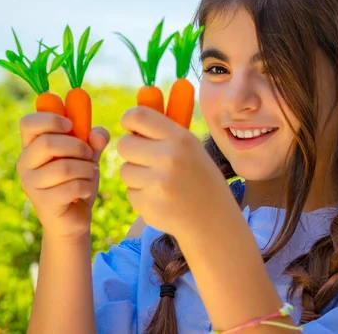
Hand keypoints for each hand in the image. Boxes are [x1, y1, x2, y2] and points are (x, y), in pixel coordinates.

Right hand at [16, 112, 109, 241]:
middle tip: (89, 154)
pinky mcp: (43, 202)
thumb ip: (94, 141)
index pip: (28, 123)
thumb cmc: (76, 181)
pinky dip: (86, 187)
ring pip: (63, 167)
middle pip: (47, 143)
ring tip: (90, 174)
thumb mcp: (88, 156)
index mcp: (31, 146)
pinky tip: (85, 192)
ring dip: (86, 169)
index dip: (50, 119)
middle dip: (77, 146)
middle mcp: (25, 163)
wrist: (73, 220)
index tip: (71, 125)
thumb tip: (97, 134)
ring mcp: (31, 184)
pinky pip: (71, 187)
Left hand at [117, 106, 228, 237]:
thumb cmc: (199, 177)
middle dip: (131, 150)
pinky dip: (141, 195)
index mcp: (180, 139)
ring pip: (125, 170)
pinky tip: (161, 199)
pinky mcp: (148, 205)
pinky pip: (130, 192)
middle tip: (144, 157)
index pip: (138, 116)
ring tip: (159, 182)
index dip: (129, 119)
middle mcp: (169, 158)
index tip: (129, 126)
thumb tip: (132, 116)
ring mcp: (157, 184)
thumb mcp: (191, 148)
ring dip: (136, 175)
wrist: (213, 221)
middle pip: (124, 144)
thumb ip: (163, 131)